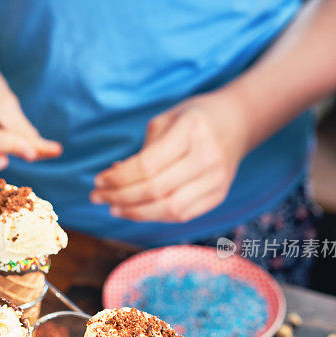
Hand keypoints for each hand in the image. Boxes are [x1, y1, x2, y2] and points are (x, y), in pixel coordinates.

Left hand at [91, 91, 247, 221]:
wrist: (238, 123)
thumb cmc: (193, 119)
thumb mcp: (165, 121)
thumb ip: (141, 151)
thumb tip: (113, 179)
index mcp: (192, 131)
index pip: (148, 165)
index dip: (119, 178)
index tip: (98, 181)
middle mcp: (208, 157)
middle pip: (156, 189)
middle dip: (121, 197)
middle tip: (97, 198)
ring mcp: (217, 179)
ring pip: (169, 209)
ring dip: (135, 213)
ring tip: (114, 208)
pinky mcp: (219, 195)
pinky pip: (183, 215)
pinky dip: (155, 216)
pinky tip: (137, 211)